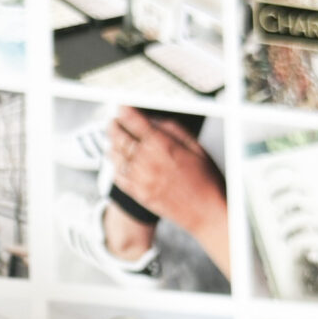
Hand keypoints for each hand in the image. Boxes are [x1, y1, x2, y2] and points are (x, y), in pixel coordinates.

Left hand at [108, 106, 229, 277]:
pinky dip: (115, 166)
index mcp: (161, 145)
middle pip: (119, 138)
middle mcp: (146, 160)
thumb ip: (171, 130)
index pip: (134, 122)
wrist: (205, 211)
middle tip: (112, 122)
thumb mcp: (194, 145)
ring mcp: (139, 178)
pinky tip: (118, 162)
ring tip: (113, 140)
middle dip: (113, 126)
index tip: (120, 107)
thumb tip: (152, 121)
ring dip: (112, 145)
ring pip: (115, 156)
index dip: (124, 112)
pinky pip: (117, 176)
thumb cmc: (205, 178)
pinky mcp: (137, 193)